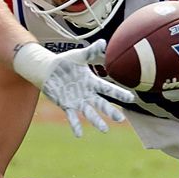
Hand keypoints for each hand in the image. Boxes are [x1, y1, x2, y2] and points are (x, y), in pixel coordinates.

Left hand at [12, 41, 133, 136]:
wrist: (48, 69)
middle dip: (110, 111)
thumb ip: (91, 52)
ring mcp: (77, 101)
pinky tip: (79, 135)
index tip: (131, 98)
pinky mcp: (66, 105)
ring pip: (89, 113)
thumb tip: (103, 42)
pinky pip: (72, 117)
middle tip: (121, 119)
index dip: (119, 94)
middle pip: (101, 104)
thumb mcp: (79, 56)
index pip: (107, 89)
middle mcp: (87, 94)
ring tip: (105, 130)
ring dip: (97, 121)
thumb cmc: (65, 62)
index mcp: (92, 82)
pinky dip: (75, 125)